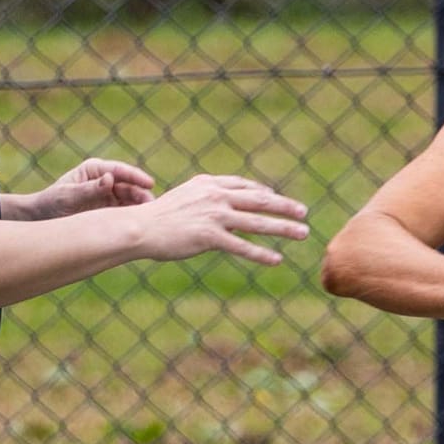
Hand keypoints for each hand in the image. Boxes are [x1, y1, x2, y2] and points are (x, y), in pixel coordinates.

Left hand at [12, 157, 156, 220]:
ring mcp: (109, 196)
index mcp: (94, 170)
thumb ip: (89, 189)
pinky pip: (126, 212)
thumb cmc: (51, 204)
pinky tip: (142, 224)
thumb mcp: (67, 196)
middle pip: (130, 186)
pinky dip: (135, 217)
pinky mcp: (111, 211)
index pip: (119, 170)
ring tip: (150, 218)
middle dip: (142, 194)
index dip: (136, 176)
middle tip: (152, 206)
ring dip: (141, 207)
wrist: (41, 220)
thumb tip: (110, 179)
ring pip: (132, 200)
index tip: (149, 183)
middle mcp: (105, 180)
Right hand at [130, 173, 309, 267]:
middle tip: (304, 212)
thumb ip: (206, 198)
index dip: (264, 192)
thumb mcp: (185, 198)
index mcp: (209, 184)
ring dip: (283, 228)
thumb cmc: (159, 216)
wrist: (139, 227)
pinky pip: (242, 246)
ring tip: (303, 233)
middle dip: (284, 206)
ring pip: (257, 222)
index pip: (245, 186)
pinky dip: (261, 253)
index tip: (277, 197)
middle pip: (259, 200)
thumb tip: (224, 205)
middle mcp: (215, 196)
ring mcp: (214, 216)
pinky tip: (277, 259)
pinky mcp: (209, 237)